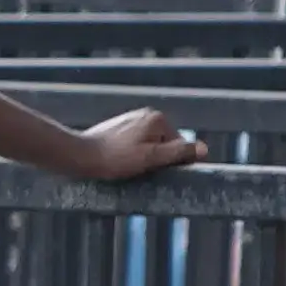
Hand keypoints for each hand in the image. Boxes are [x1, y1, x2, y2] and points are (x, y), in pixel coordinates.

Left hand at [62, 106, 203, 184]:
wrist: (80, 156)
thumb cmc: (116, 159)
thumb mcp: (152, 159)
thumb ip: (179, 153)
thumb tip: (204, 149)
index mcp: (157, 118)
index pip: (178, 145)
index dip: (170, 162)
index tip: (154, 171)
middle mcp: (145, 114)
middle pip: (163, 144)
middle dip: (155, 159)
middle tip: (137, 169)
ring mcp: (130, 120)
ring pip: (148, 146)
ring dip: (142, 159)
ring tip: (126, 166)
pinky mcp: (118, 128)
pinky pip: (134, 145)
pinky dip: (130, 155)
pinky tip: (119, 162)